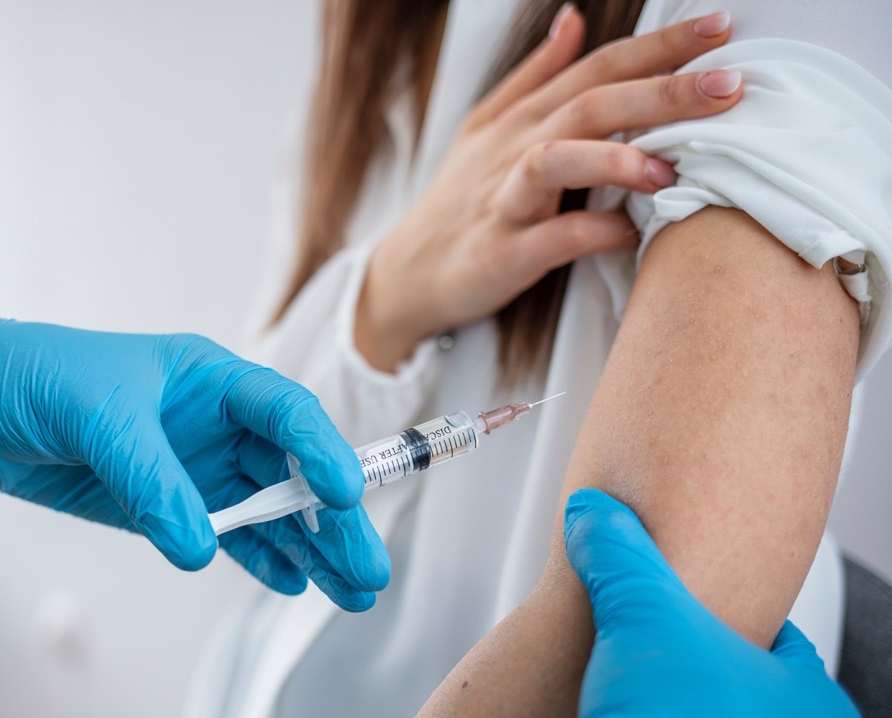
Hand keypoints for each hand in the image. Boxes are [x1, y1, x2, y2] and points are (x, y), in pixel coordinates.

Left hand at [0, 304, 390, 610]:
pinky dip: (261, 560)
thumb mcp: (101, 418)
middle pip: (293, 473)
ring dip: (309, 550)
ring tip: (351, 592)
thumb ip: (152, 482)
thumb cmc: (41, 379)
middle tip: (369, 569)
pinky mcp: (172, 504)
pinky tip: (292, 583)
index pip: (285, 414)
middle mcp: (218, 424)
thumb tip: (199, 548)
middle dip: (334, 521)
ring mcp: (198, 467)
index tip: (347, 493)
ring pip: (270, 512)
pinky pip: (229, 536)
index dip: (323, 451)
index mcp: (213, 379)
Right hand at [358, 9, 741, 369]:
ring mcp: (504, 202)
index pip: (597, 68)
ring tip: (670, 167)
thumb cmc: (457, 204)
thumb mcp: (486, 129)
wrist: (404, 276)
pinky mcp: (499, 254)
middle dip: (661, 91)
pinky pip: (548, 239)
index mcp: (522, 120)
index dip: (657, 46)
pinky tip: (627, 232)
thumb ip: (535, 77)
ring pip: (555, 162)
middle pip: (589, 105)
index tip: (719, 28)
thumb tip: (574, 20)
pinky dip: (589, 232)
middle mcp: (513, 152)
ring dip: (614, 159)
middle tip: (729, 84)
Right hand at [563, 489, 861, 717]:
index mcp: (815, 705)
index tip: (688, 620)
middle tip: (662, 667)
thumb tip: (592, 515)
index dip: (722, 625)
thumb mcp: (639, 611)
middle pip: (757, 702)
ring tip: (645, 713)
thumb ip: (618, 555)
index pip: (780, 645)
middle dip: (708, 682)